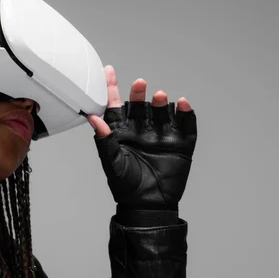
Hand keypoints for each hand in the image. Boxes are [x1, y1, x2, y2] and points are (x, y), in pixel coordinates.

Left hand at [88, 65, 196, 210]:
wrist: (150, 207)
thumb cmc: (125, 187)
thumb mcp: (112, 164)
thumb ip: (104, 141)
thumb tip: (92, 118)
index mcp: (123, 133)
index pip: (115, 106)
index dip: (111, 88)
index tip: (108, 70)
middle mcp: (142, 130)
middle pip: (140, 105)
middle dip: (139, 93)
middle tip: (140, 84)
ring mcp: (162, 136)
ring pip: (162, 111)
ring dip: (161, 102)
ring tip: (161, 96)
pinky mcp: (181, 144)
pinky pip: (185, 124)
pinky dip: (185, 113)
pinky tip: (181, 104)